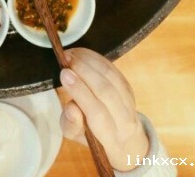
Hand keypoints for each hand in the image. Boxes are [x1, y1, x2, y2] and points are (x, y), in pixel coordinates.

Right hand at [60, 48, 148, 171]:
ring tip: (71, 54)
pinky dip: (96, 59)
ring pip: (112, 77)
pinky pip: (114, 70)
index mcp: (111, 139)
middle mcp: (126, 121)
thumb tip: (71, 107)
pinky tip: (81, 54)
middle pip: (107, 92)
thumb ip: (71, 125)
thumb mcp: (76, 137)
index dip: (80, 92)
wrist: (122, 139)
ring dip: (90, 62)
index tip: (64, 74)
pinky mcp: (128, 87)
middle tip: (66, 59)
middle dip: (84, 72)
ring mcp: (130, 102)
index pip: (97, 113)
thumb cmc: (93, 138)